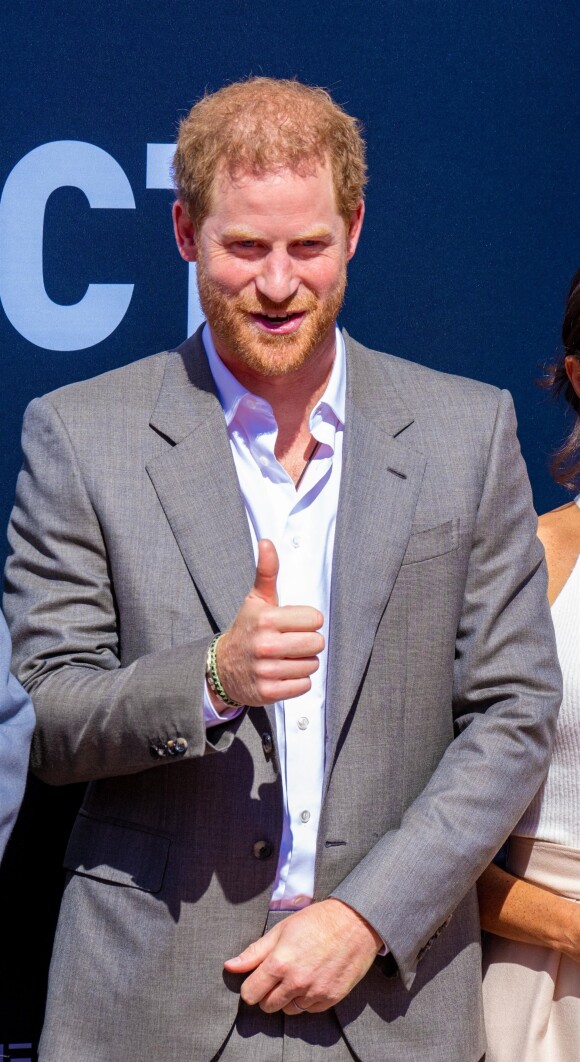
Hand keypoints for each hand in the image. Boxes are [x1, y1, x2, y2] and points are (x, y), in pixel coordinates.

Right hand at [215, 539, 324, 708]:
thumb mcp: (255, 600)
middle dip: (308, 642)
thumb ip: (266, 572)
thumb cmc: (247, 629)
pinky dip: (297, 681)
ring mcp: (266, 670)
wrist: (222, 668)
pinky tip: (283, 673)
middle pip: (316, 643)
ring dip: (303, 662)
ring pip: (311, 665)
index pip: (315, 619)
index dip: (307, 621)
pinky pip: (303, 686)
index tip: (292, 624)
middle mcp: (265, 645)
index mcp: (267, 619)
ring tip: (285, 658)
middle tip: (291, 642)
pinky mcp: (268, 692)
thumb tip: (267, 541)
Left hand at [223, 898, 381, 1013]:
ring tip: (297, 976)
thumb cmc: (316, 921)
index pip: (250, 994)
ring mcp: (314, 992)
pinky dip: (307, 1000)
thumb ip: (254, 952)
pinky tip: (312, 980)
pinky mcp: (331, 998)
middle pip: (267, 1006)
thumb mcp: (281, 930)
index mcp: (279, 963)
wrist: (355, 922)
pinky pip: (309, 1010)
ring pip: (288, 1010)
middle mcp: (296, 982)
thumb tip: (230, 966)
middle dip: (267, 994)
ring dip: (288, 998)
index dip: (250, 987)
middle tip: (277, 977)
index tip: (257, 979)